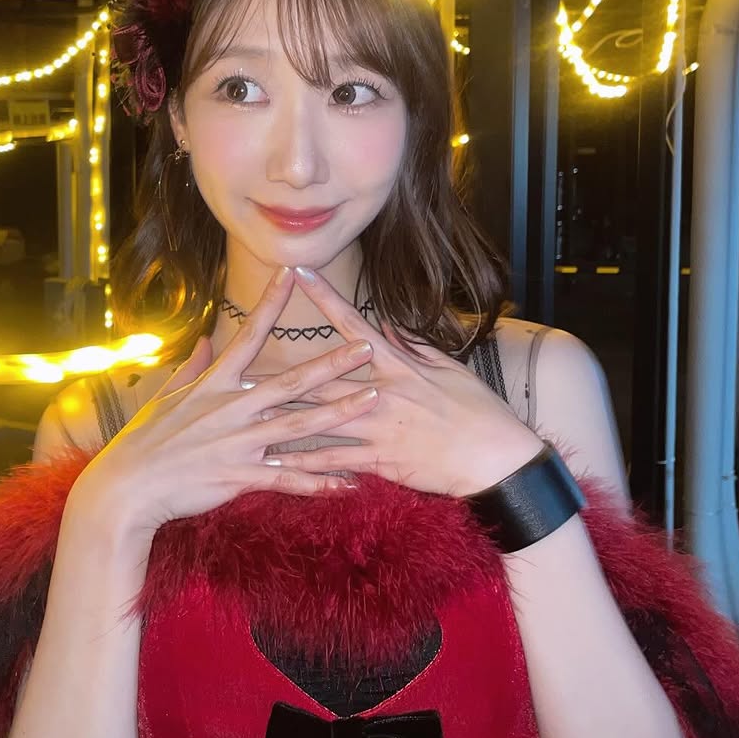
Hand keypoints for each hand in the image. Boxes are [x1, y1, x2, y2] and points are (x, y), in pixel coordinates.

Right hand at [68, 267, 380, 540]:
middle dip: (331, 363)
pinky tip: (348, 484)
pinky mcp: (240, 476)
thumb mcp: (164, 397)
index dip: (271, 303)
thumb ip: (192, 367)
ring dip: (339, 413)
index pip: (249, 335)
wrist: (125, 488)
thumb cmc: (142, 442)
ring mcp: (239, 442)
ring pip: (299, 425)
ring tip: (372, 402)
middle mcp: (232, 408)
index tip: (292, 273)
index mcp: (215, 384)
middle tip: (365, 347)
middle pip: (291, 380)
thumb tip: (206, 339)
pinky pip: (288, 479)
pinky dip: (319, 482)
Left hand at [257, 267, 541, 497]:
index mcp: (398, 365)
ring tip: (243, 417)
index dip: (324, 297)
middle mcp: (382, 393)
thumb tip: (384, 324)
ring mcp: (378, 428)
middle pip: (321, 377)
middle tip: (242, 363)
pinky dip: (304, 463)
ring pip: (319, 420)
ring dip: (279, 418)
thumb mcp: (449, 368)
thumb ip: (412, 345)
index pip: (353, 323)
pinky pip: (335, 462)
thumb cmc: (478, 410)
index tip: (299, 274)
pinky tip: (275, 464)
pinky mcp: (380, 460)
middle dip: (280, 372)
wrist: (496, 459)